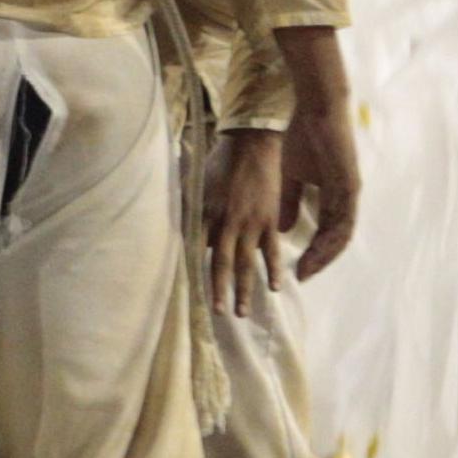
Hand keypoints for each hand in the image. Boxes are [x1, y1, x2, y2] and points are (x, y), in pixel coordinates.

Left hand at [206, 131, 290, 316]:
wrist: (251, 144)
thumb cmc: (219, 163)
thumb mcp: (196, 183)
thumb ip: (190, 209)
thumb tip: (183, 233)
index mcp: (206, 213)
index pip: (197, 250)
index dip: (195, 272)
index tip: (191, 292)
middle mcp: (228, 221)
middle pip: (221, 263)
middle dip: (219, 290)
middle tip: (217, 313)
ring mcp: (251, 222)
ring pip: (246, 263)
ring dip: (244, 289)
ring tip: (241, 312)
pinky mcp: (270, 220)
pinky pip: (271, 251)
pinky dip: (273, 270)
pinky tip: (274, 288)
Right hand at [278, 96, 364, 281]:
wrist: (316, 110)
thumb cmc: (302, 136)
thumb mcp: (291, 175)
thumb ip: (289, 201)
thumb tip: (283, 228)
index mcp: (333, 195)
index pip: (326, 231)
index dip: (313, 251)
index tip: (296, 267)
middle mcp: (345, 198)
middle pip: (336, 239)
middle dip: (319, 259)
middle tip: (301, 276)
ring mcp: (350, 193)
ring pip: (340, 235)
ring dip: (323, 256)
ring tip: (306, 270)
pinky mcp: (350, 186)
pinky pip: (343, 222)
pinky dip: (329, 241)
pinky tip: (315, 251)